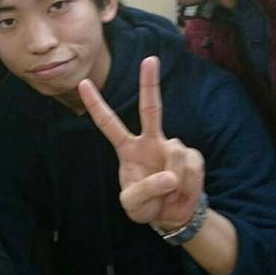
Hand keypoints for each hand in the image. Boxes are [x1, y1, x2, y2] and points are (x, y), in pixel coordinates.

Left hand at [78, 56, 203, 230]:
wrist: (172, 216)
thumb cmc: (146, 206)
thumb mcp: (133, 205)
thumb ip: (145, 191)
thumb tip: (169, 176)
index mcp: (128, 149)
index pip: (108, 124)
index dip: (96, 105)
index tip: (83, 82)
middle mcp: (150, 142)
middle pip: (150, 108)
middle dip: (150, 83)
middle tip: (150, 59)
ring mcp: (172, 147)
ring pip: (175, 154)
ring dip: (174, 181)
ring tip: (169, 193)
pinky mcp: (192, 157)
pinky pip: (191, 167)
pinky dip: (188, 184)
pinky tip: (182, 190)